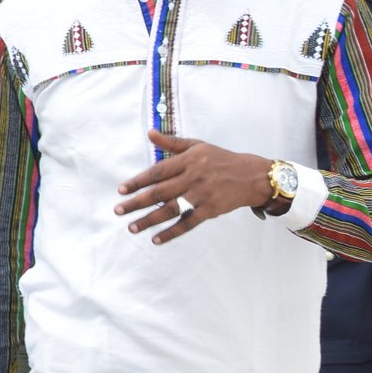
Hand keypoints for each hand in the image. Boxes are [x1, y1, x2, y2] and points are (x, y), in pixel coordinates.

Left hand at [115, 131, 273, 243]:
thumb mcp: (197, 146)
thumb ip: (171, 143)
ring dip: (149, 220)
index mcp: (187, 161)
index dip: (138, 181)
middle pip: (159, 193)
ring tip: (132, 227)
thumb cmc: (221, 159)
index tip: (121, 190)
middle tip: (118, 211)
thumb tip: (150, 133)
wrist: (253, 176)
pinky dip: (171, 232)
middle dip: (136, 203)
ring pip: (171, 210)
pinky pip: (188, 223)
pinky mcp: (211, 210)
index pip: (157, 172)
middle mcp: (193, 178)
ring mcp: (202, 195)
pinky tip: (156, 239)